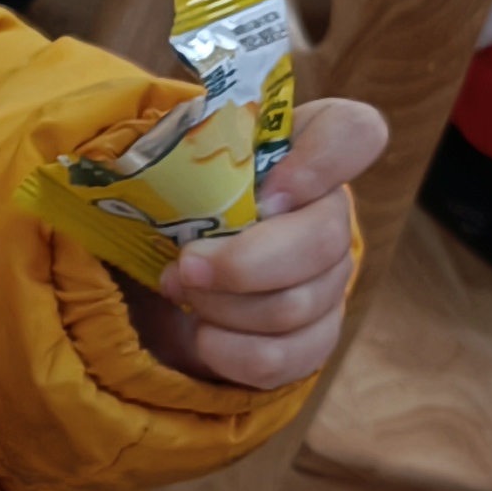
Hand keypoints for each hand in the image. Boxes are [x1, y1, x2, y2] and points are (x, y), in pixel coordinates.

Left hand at [119, 93, 386, 391]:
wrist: (156, 275)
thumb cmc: (165, 205)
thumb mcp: (162, 166)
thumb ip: (172, 153)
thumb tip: (138, 161)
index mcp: (301, 152)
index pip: (354, 133)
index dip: (323, 162)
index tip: (266, 193)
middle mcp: (329, 214)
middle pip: (326, 239)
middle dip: (243, 263)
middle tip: (185, 266)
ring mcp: (329, 280)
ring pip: (298, 304)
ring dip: (223, 307)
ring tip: (180, 292)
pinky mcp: (312, 338)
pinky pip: (287, 357)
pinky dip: (231, 351)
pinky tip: (202, 334)